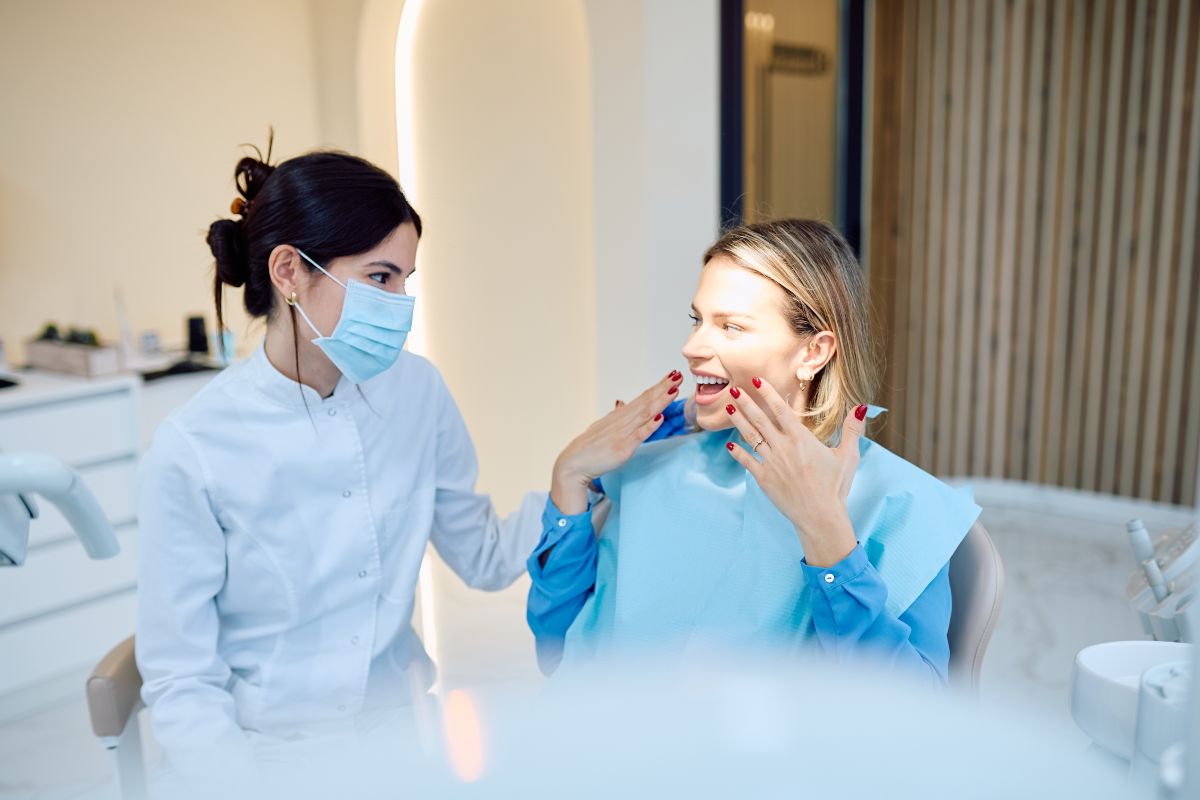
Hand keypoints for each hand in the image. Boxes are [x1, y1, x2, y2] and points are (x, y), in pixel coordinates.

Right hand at [552, 370, 683, 512]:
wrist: (573, 464)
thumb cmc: (589, 447)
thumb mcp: (603, 427)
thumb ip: (615, 416)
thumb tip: (621, 402)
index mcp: (619, 416)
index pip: (642, 398)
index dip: (657, 387)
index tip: (672, 375)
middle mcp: (622, 421)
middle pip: (645, 402)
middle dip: (662, 388)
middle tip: (678, 374)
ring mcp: (622, 434)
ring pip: (644, 414)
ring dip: (659, 401)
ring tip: (673, 389)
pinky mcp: (622, 448)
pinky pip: (638, 435)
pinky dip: (649, 425)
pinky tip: (659, 416)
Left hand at [723, 377, 868, 567]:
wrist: (820, 516)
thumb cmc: (836, 487)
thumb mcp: (848, 456)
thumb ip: (852, 430)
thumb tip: (862, 407)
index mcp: (801, 439)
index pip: (781, 410)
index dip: (767, 393)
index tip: (756, 381)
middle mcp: (783, 447)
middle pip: (760, 419)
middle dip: (746, 403)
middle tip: (735, 389)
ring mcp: (771, 463)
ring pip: (750, 437)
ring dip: (738, 421)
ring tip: (728, 407)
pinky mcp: (764, 479)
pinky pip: (747, 461)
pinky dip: (737, 451)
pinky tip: (728, 443)